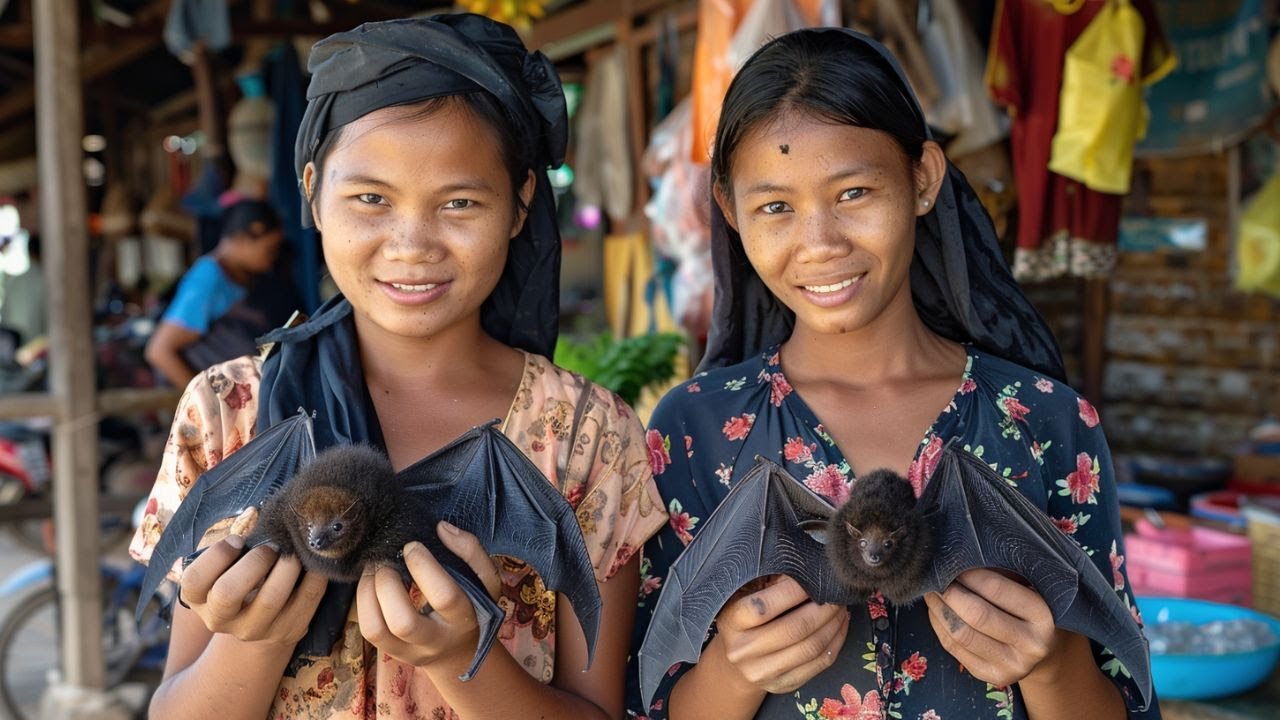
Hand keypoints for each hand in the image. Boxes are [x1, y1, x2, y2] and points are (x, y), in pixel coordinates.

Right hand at [177, 533, 327, 644]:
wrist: (260, 618)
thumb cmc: (238, 576)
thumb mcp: (224, 564)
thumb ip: (230, 544)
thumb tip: (254, 514)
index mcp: (199, 599)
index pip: (194, 581)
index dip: (217, 555)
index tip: (238, 540)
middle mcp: (220, 619)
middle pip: (227, 593)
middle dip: (253, 562)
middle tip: (270, 547)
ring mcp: (254, 630)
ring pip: (270, 599)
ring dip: (286, 567)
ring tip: (293, 552)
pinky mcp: (287, 631)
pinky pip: (306, 601)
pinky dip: (314, 577)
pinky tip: (314, 562)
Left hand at [356, 521, 502, 670]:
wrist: (460, 651)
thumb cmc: (474, 606)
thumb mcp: (486, 580)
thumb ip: (472, 551)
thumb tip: (441, 528)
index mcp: (464, 620)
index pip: (444, 597)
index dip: (423, 566)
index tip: (412, 546)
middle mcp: (436, 641)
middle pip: (403, 622)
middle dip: (388, 583)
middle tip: (387, 560)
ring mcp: (409, 650)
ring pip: (376, 629)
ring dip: (368, 591)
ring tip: (375, 569)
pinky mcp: (389, 651)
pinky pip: (368, 629)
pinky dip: (363, 600)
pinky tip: (371, 583)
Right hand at [713, 576, 849, 693]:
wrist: (735, 660)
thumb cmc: (744, 618)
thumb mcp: (745, 595)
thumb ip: (768, 583)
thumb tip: (805, 571)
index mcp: (732, 622)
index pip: (764, 607)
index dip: (794, 591)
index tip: (814, 577)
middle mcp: (743, 650)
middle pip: (795, 629)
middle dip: (823, 609)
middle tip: (837, 593)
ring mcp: (762, 672)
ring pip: (811, 648)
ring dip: (834, 625)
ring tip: (841, 608)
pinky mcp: (782, 685)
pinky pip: (819, 665)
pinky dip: (836, 643)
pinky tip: (840, 627)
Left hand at [923, 568, 1060, 686]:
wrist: (1045, 648)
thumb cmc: (1031, 606)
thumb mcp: (1029, 586)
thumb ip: (1003, 573)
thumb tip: (958, 555)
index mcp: (1044, 616)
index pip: (996, 590)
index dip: (968, 574)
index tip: (952, 560)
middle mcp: (1031, 645)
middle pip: (976, 615)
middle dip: (949, 592)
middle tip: (935, 575)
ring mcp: (1011, 665)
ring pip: (961, 634)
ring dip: (938, 608)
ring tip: (931, 589)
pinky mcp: (991, 675)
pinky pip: (954, 648)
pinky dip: (938, 624)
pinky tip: (935, 609)